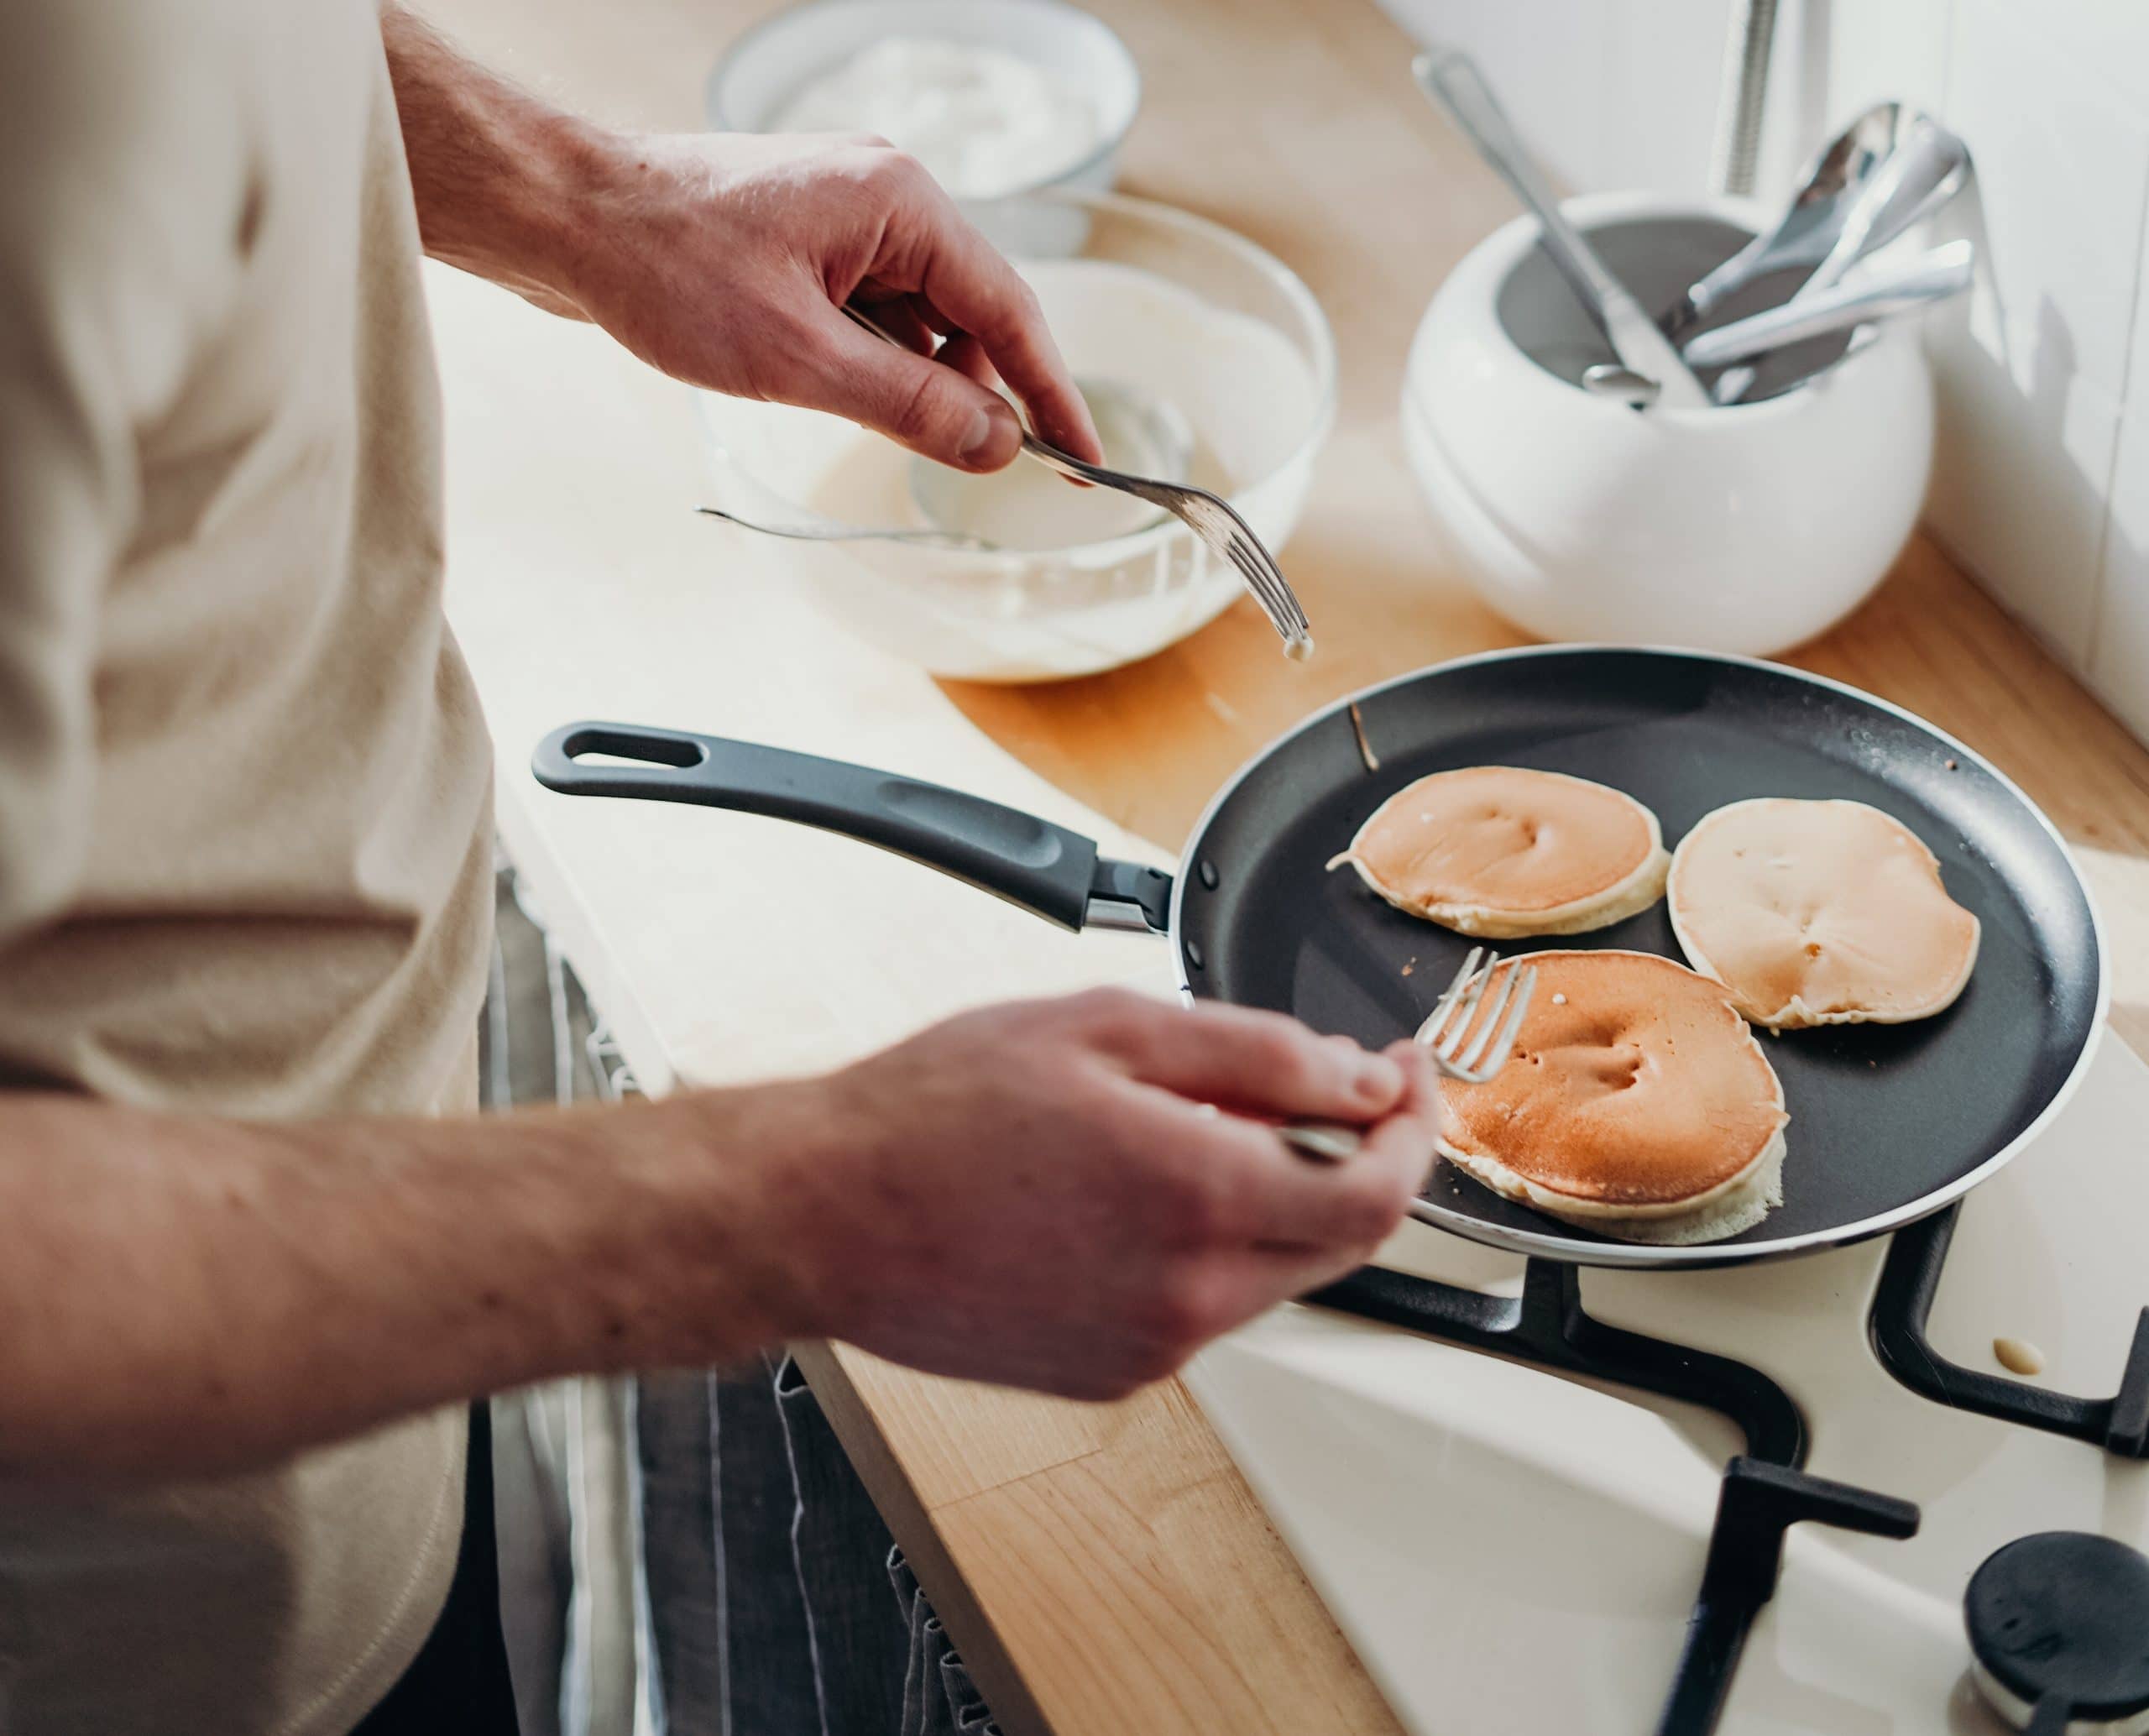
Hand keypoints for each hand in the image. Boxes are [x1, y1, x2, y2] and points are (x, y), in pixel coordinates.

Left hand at [547, 131, 1102, 471]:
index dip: (1054, 393)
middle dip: (971, 393)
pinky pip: (873, 309)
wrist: (564, 218)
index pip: (1010, 311)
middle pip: (970, 314)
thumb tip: (996, 446)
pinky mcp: (809, 238)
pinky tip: (827, 384)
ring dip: (909, 381)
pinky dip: (870, 360)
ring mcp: (845, 214)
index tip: (1086, 460)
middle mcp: (885, 196)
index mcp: (900, 203)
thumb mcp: (800, 358)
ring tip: (847, 408)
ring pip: (919, 319)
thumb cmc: (667, 268)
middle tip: (969, 467)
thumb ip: (911, 406)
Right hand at [771, 989, 1441, 1401]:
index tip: (1404, 1079)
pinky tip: (1145, 1190)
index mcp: (1197, 1195)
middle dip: (1363, 1160)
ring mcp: (1150, 1347)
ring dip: (1279, 1200)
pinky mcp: (1110, 1376)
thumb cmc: (932, 1114)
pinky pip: (1204, 1308)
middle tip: (1341, 1090)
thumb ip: (1256, 1053)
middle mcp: (1187, 1293)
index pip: (1381, 1189)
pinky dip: (1211, 1246)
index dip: (1415, 1128)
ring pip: (1274, 1274)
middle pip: (1343, 1242)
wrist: (819, 1215)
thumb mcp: (1106, 1029)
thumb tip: (1356, 1076)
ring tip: (1206, 1124)